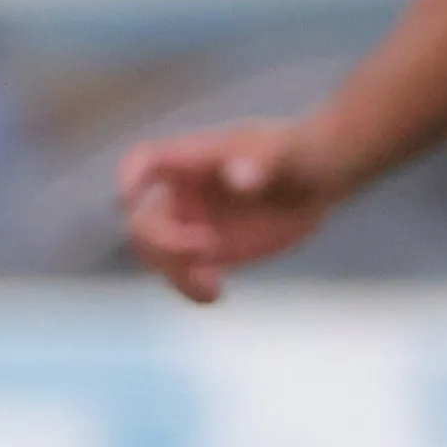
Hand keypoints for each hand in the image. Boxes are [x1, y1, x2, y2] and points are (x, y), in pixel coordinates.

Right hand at [114, 119, 345, 302]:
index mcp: (188, 160)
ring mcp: (191, 225)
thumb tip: (240, 178)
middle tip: (205, 250)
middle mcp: (180, 194)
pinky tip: (215, 296)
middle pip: (145, 222)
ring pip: (160, 256)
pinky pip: (185, 275)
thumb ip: (261, 161)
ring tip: (212, 287)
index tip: (129, 199)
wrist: (318, 176)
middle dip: (165, 242)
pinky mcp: (208, 252)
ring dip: (177, 273)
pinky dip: (192, 289)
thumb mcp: (285, 151)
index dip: (129, 179)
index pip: (143, 162)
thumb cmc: (296, 152)